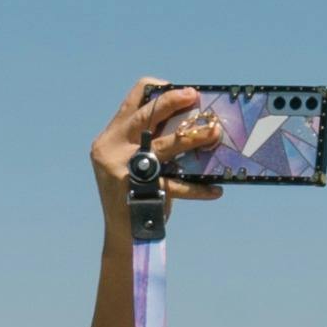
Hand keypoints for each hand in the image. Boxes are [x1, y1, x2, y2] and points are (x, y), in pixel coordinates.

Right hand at [91, 79, 228, 221]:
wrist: (123, 236)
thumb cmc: (134, 193)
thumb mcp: (132, 162)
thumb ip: (148, 141)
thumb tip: (189, 122)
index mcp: (111, 137)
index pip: (132, 101)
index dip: (157, 90)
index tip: (183, 93)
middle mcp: (112, 148)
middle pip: (145, 115)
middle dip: (172, 102)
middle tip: (195, 96)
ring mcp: (122, 169)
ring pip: (163, 144)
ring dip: (193, 137)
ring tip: (214, 133)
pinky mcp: (138, 191)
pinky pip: (176, 184)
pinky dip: (198, 188)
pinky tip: (216, 190)